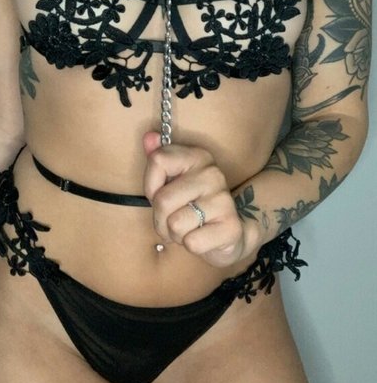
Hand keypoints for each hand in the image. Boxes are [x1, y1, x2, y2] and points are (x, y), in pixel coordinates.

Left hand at [143, 131, 261, 267]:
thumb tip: (149, 136)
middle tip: (173, 220)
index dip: (151, 184)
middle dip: (160, 219)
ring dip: (175, 234)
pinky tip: (203, 238)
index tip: (161, 192)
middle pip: (162, 200)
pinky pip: (192, 242)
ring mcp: (224, 200)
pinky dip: (191, 246)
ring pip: (175, 224)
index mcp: (198, 156)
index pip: (158, 160)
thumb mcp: (172, 181)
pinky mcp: (231, 227)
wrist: (230, 233)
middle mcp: (213, 174)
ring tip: (189, 228)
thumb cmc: (192, 206)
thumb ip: (159, 157)